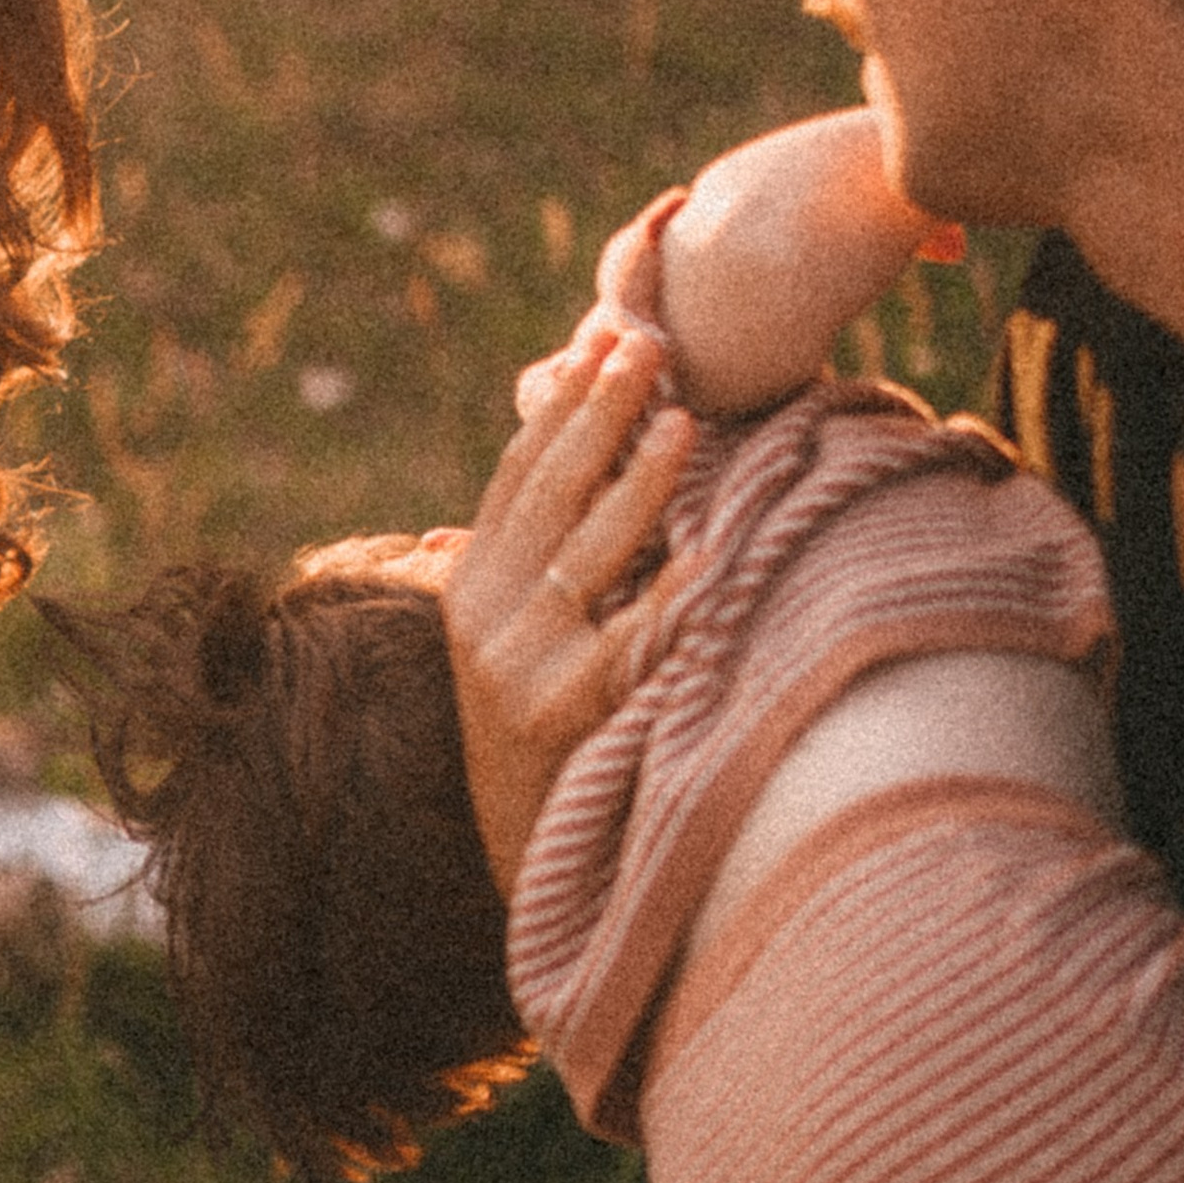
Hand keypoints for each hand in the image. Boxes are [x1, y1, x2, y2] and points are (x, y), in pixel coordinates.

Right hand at [442, 327, 696, 893]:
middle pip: (551, 491)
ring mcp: (521, 661)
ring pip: (589, 550)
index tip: (601, 339)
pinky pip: (631, 634)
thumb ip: (527, 561)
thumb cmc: (540, 727)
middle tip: (649, 344)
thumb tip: (538, 476)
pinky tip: (713, 546)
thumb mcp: (511, 636)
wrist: (527, 843)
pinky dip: (673, 590)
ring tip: (685, 422)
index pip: (518, 471)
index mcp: (470, 585)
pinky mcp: (565, 707)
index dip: (561, 401)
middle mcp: (484, 616)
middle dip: (601, 411)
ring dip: (640, 480)